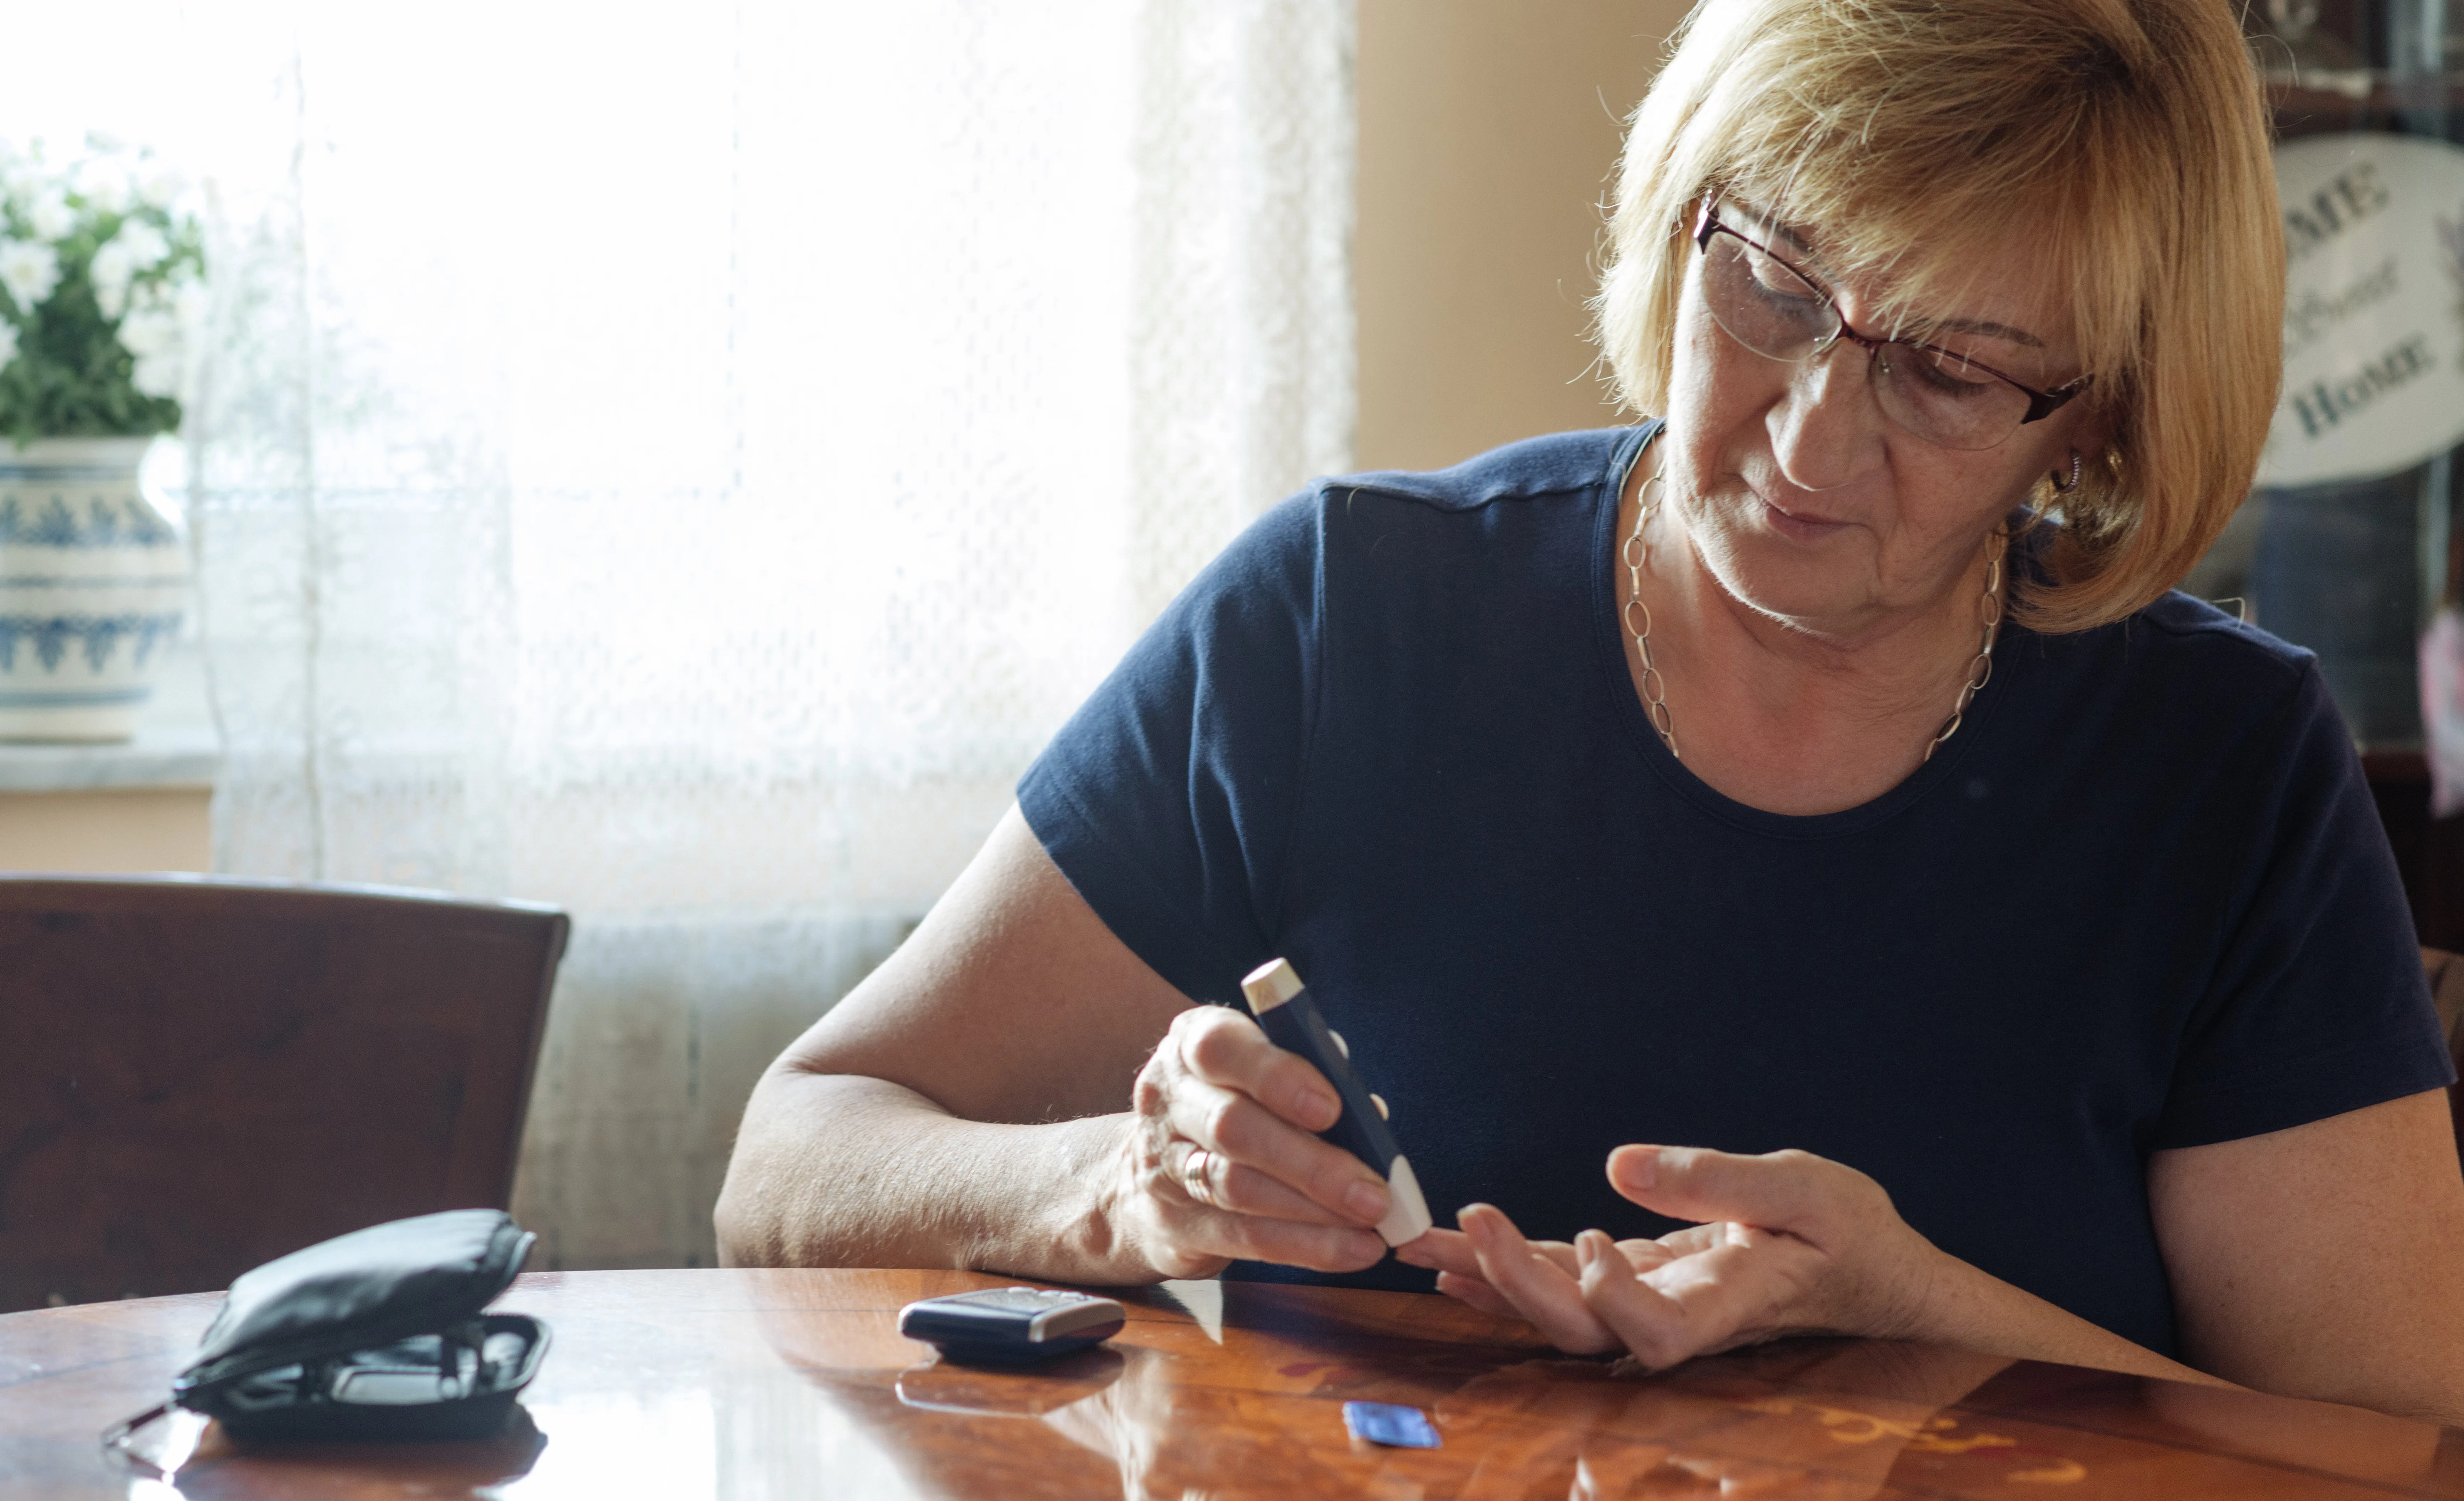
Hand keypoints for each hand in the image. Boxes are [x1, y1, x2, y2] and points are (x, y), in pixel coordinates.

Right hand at [1103, 1005, 1391, 1278]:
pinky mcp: (1174, 1222)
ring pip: (1237, 1188)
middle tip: (1373, 1194)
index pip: (1219, 1048)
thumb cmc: (1237, 1102)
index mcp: (1192, 1041)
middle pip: (1232, 1128)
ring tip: (1371, 1225)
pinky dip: (1304, 1245)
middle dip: (1311, 1164)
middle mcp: (1168, 1097)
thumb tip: (1369, 1117)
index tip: (1332, 1108)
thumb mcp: (1262, 1072)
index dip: (1276, 1077)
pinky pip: (1242, 1237)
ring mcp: (1163, 1163)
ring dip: (1314, 1211)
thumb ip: (1311, 1081)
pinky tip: (1350, 1250)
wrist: (1154, 1168)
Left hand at [1395, 1143, 1940, 1366]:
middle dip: (1518, 1282)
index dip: (1615, 1303)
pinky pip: (1566, 1283)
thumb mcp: (1809, 1187)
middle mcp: (1686, 1316)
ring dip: (1492, 1275)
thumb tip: (1619, 1166)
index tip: (1592, 1241)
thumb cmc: (1855, 1234)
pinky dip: (1511, 1270)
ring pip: (1561, 1309)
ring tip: (1424, 1242)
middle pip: (1586, 1327)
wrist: (1874, 1274)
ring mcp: (1659, 1302)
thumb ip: (1719, 1178)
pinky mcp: (1646, 1280)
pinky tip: (1458, 1261)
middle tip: (1469, 1223)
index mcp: (1734, 1301)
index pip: (1662, 1332)